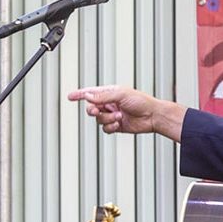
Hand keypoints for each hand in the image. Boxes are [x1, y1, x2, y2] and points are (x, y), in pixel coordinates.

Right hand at [67, 85, 185, 141]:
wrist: (152, 116)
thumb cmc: (141, 101)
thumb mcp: (121, 95)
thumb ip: (103, 97)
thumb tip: (88, 96)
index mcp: (109, 93)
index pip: (91, 93)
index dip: (80, 95)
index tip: (70, 96)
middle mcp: (109, 104)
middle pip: (91, 108)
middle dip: (93, 111)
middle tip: (97, 111)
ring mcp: (112, 115)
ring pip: (98, 120)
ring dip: (107, 119)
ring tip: (119, 117)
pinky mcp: (116, 126)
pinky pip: (105, 129)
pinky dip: (111, 127)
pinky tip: (119, 123)